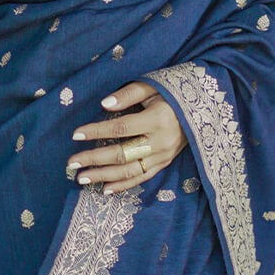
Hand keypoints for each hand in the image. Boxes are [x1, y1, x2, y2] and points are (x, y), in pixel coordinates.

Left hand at [67, 80, 186, 194]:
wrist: (204, 109)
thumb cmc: (173, 93)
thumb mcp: (154, 86)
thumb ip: (129, 94)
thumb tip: (104, 104)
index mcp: (157, 119)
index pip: (121, 128)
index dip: (97, 131)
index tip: (75, 134)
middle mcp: (160, 142)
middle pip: (122, 154)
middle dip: (94, 159)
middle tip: (71, 163)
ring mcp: (163, 156)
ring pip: (129, 171)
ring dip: (104, 176)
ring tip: (82, 179)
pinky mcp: (165, 164)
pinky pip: (142, 178)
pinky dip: (123, 185)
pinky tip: (105, 189)